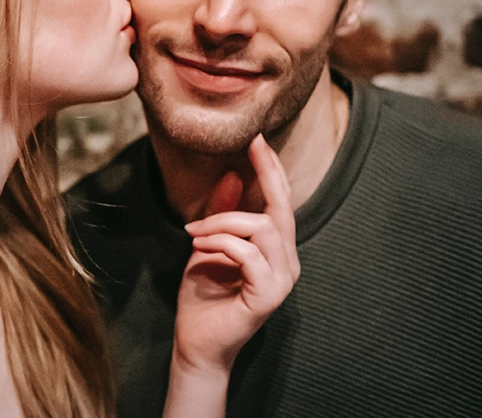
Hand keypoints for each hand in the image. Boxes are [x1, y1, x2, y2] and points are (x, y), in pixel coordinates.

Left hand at [172, 134, 299, 375]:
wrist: (195, 342)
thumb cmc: (202, 296)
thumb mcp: (207, 244)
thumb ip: (222, 212)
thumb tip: (235, 174)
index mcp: (276, 251)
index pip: (281, 204)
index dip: (273, 170)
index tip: (258, 140)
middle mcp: (287, 263)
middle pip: (282, 209)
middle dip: (268, 173)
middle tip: (250, 146)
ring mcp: (282, 281)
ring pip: (263, 228)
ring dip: (224, 221)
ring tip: (195, 231)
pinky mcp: (269, 295)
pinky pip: (248, 253)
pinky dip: (221, 243)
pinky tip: (200, 247)